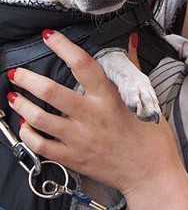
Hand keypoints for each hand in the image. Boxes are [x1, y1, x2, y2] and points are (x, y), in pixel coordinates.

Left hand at [7, 30, 183, 199]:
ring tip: (14, 96)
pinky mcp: (73, 158)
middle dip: (28, 79)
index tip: (48, 36)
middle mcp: (91, 115)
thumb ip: (131, 66)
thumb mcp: (145, 96)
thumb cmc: (151, 135)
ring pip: (40, 118)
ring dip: (22, 105)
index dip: (63, 46)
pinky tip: (25, 126)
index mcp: (108, 97)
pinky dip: (28, 134)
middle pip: (51, 91)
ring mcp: (79, 138)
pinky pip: (41, 146)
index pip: (82, 64)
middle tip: (16, 72)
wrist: (151, 173)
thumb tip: (128, 40)